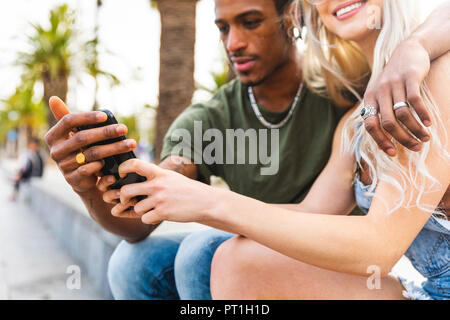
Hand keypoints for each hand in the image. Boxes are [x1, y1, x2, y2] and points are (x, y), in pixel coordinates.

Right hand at [45, 97, 136, 193]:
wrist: (81, 179)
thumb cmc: (79, 151)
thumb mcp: (73, 134)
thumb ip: (66, 118)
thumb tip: (53, 98)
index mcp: (53, 136)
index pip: (68, 121)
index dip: (87, 117)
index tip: (105, 116)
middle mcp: (55, 151)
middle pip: (82, 138)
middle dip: (106, 132)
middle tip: (124, 128)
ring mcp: (63, 166)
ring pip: (91, 154)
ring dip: (113, 148)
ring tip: (130, 144)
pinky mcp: (72, 179)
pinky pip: (89, 170)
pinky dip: (102, 166)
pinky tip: (114, 164)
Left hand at [110, 159, 218, 224]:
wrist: (205, 202)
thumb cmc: (186, 190)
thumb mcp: (171, 178)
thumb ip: (154, 178)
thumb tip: (134, 183)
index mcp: (159, 173)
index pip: (134, 164)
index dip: (123, 168)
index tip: (121, 174)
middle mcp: (157, 185)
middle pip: (127, 190)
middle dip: (123, 198)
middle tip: (127, 201)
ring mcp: (160, 199)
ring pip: (137, 208)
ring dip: (142, 211)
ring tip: (153, 209)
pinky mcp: (163, 213)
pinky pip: (145, 219)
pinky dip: (150, 219)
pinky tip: (159, 215)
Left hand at [364, 38, 431, 155]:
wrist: (408, 50)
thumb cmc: (394, 79)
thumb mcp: (382, 95)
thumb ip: (380, 114)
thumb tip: (383, 141)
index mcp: (370, 99)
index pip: (370, 125)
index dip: (380, 140)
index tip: (393, 152)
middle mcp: (379, 92)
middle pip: (387, 123)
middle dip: (401, 139)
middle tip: (415, 147)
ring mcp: (393, 84)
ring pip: (402, 114)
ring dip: (414, 129)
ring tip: (425, 137)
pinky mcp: (409, 77)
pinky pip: (415, 101)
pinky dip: (422, 114)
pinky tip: (429, 123)